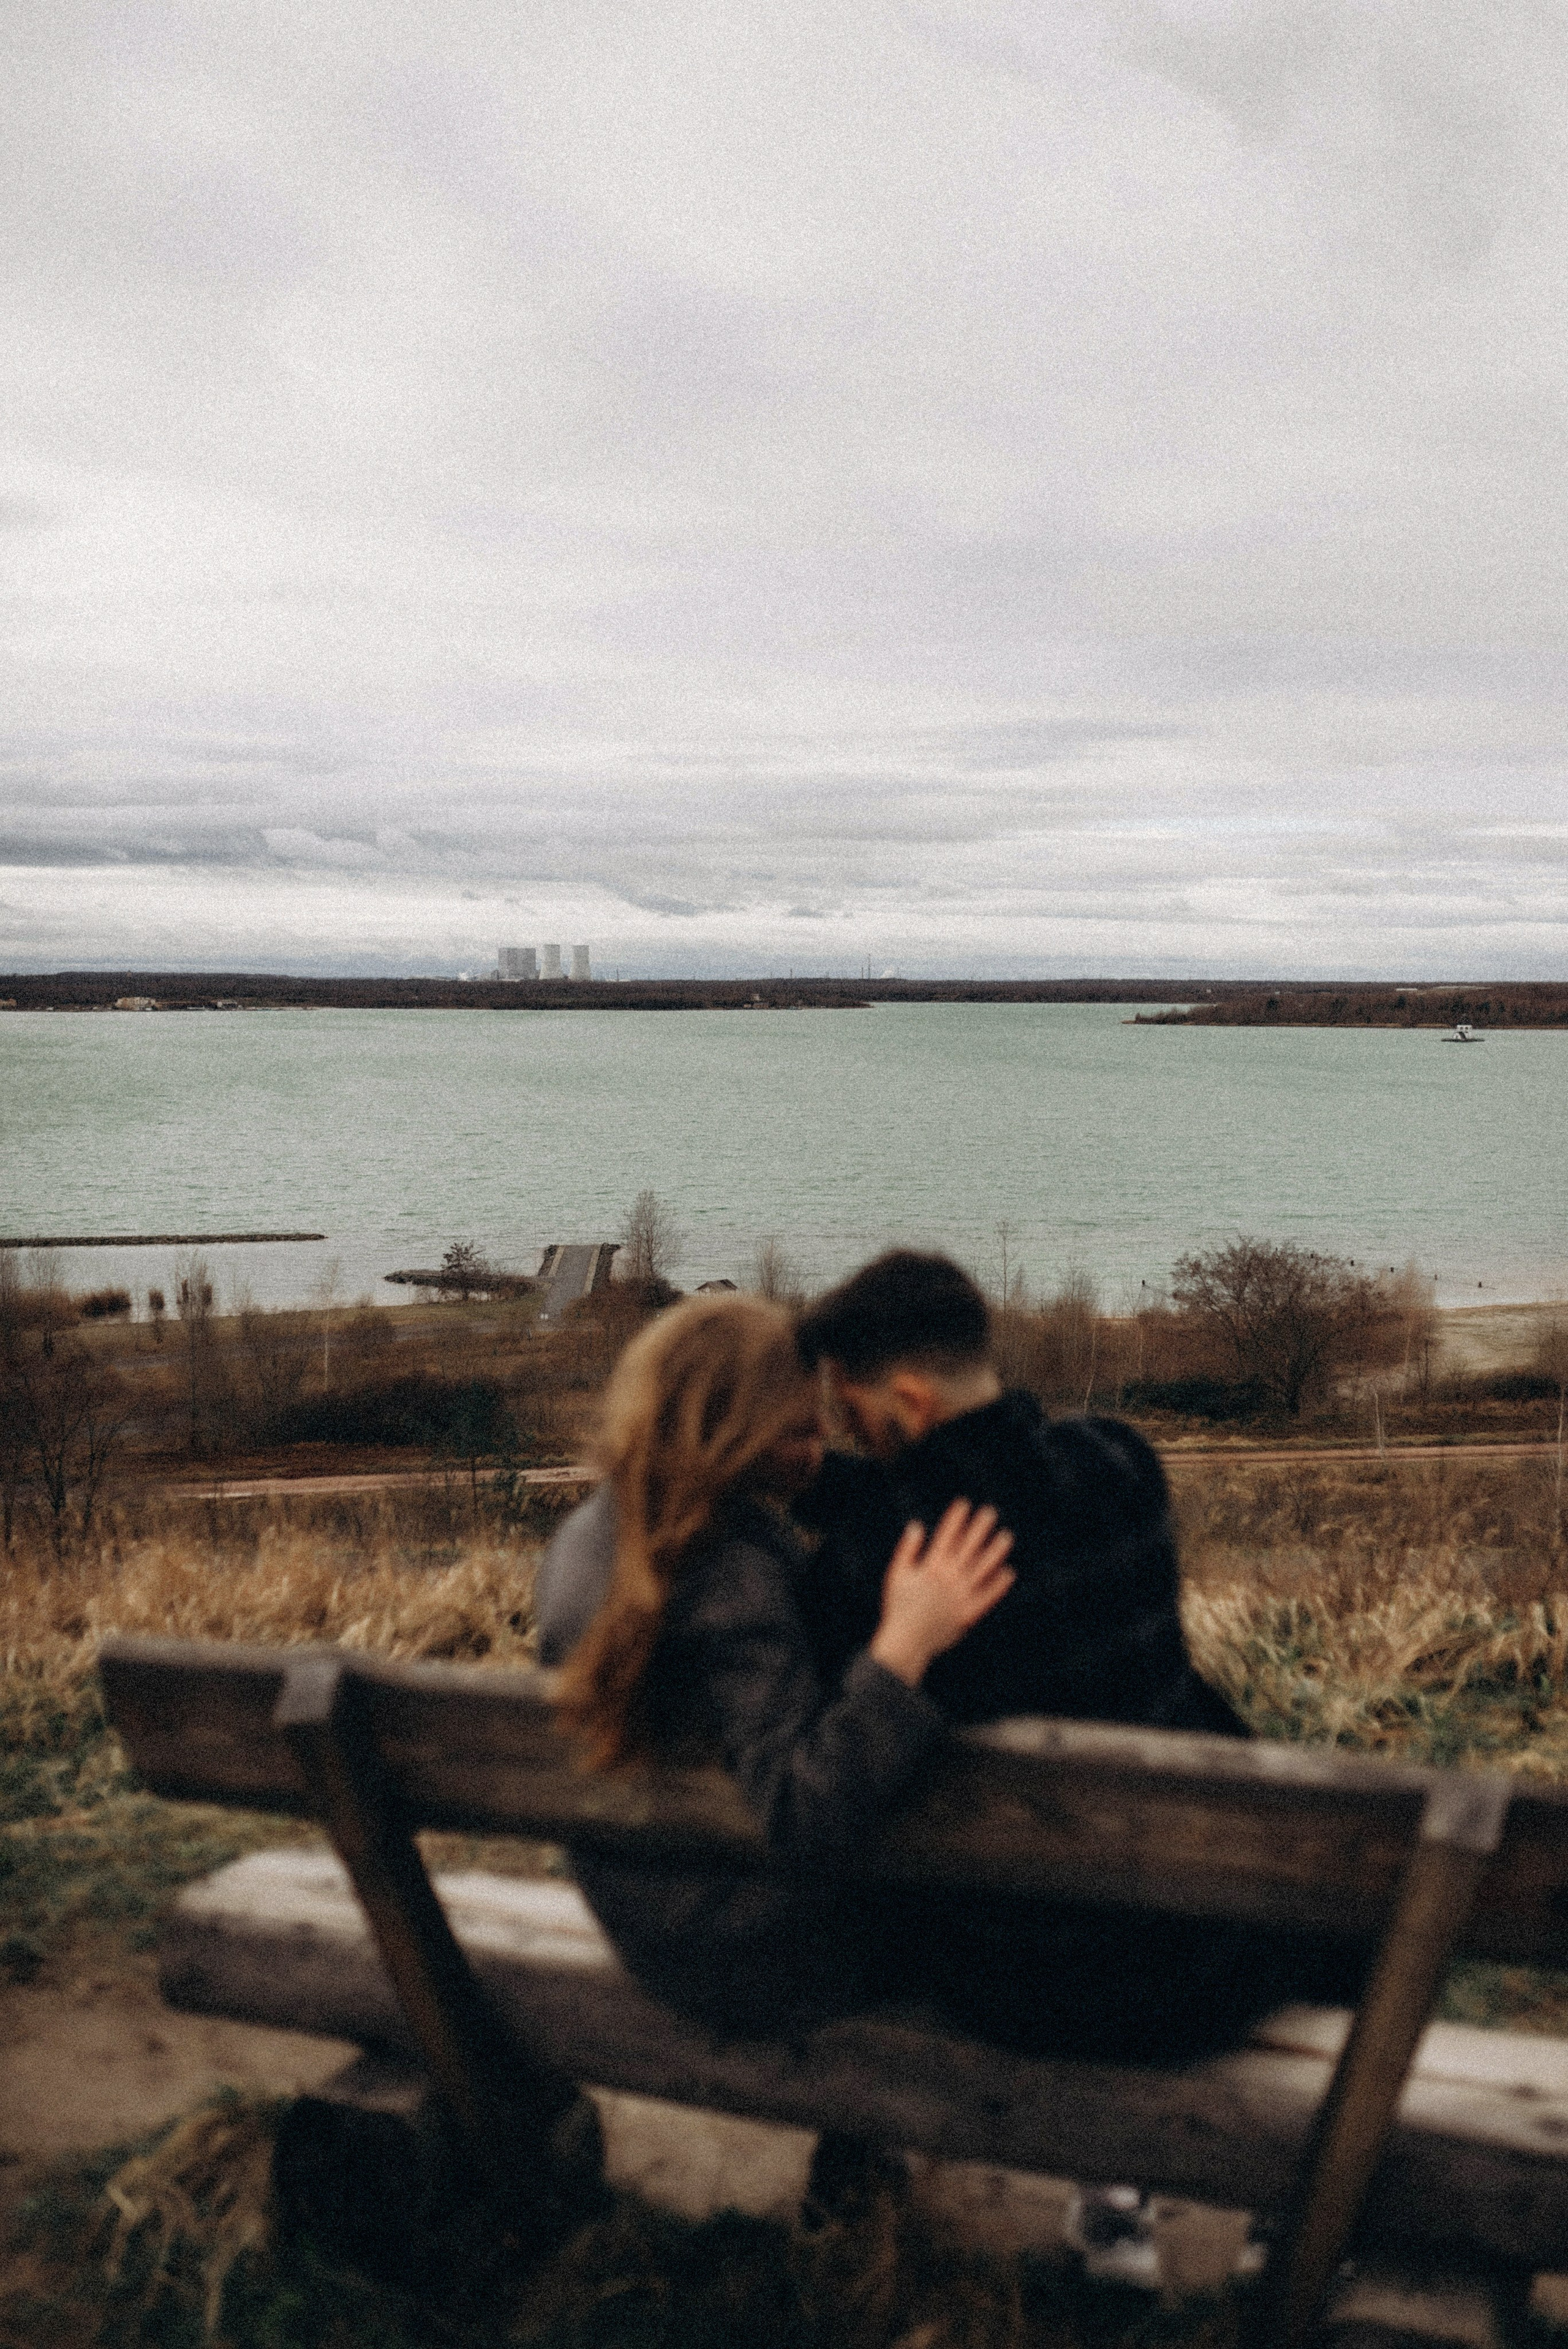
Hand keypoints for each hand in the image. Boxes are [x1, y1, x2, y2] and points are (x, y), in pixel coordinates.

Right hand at [868, 1500, 1015, 1687]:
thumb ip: (907, 1549)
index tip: (964, 1504)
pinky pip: (988, 1596)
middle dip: (979, 1528)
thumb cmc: (899, 1609)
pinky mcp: (969, 1613)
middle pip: (968, 1548)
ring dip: (995, 1551)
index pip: (946, 1536)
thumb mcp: (896, 1575)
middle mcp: (949, 1578)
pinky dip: (998, 1584)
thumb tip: (916, 1525)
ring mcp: (961, 1596)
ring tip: (1006, 1536)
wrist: (907, 1642)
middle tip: (990, 1512)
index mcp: (931, 1568)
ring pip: (982, 1568)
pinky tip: (1008, 1572)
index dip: (956, 1519)